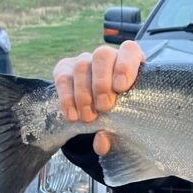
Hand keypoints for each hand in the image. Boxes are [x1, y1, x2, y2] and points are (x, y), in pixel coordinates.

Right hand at [53, 40, 144, 156]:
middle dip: (102, 82)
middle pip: (102, 55)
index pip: (129, 50)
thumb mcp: (123, 125)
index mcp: (130, 62)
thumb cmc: (119, 115)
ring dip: (84, 94)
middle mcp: (107, 57)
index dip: (125, 65)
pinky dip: (67, 98)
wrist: (96, 113)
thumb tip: (101, 142)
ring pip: (81, 66)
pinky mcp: (64, 69)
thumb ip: (115, 134)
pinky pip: (63, 78)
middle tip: (104, 107)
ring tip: (88, 117)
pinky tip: (72, 115)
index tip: (121, 87)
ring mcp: (84, 61)